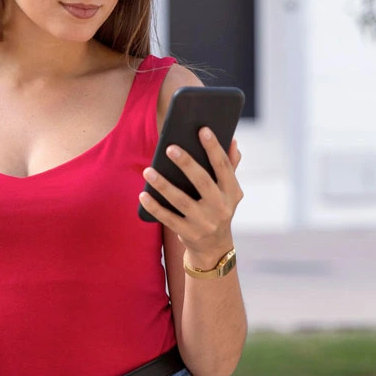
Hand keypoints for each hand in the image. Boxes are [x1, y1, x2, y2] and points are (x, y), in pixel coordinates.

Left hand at [139, 128, 243, 267]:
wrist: (214, 247)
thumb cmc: (218, 208)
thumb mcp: (229, 191)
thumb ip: (230, 166)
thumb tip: (233, 141)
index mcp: (232, 192)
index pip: (223, 166)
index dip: (214, 147)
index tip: (202, 129)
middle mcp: (221, 208)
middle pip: (202, 182)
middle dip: (186, 163)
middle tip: (170, 147)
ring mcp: (204, 222)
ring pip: (181, 201)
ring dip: (163, 185)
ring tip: (148, 171)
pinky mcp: (188, 233)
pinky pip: (168, 218)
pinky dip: (155, 207)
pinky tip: (143, 195)